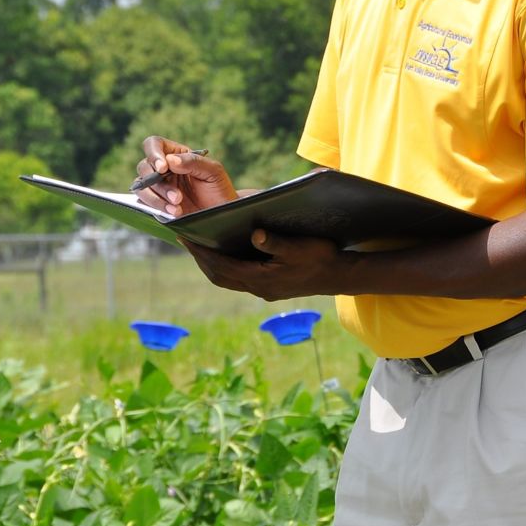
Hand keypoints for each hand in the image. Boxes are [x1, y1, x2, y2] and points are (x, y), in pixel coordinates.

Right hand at [136, 136, 238, 216]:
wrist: (221, 213)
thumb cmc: (218, 188)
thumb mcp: (213, 171)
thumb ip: (193, 162)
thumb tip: (170, 160)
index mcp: (175, 154)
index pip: (154, 144)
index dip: (153, 153)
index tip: (163, 168)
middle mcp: (163, 168)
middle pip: (144, 167)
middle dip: (159, 184)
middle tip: (177, 197)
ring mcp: (158, 186)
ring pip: (141, 187)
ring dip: (157, 199)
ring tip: (177, 209)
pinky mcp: (155, 203)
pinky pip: (144, 203)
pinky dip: (156, 208)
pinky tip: (173, 213)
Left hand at [186, 230, 345, 300]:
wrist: (339, 276)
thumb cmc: (321, 258)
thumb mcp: (301, 247)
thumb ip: (276, 242)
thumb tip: (255, 234)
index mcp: (262, 279)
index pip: (222, 266)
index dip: (201, 253)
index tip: (185, 238)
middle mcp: (258, 288)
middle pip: (219, 276)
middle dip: (201, 259)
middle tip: (185, 240)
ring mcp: (264, 290)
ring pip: (227, 279)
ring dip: (211, 264)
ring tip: (199, 245)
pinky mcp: (269, 287)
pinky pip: (238, 278)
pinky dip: (226, 266)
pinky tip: (225, 252)